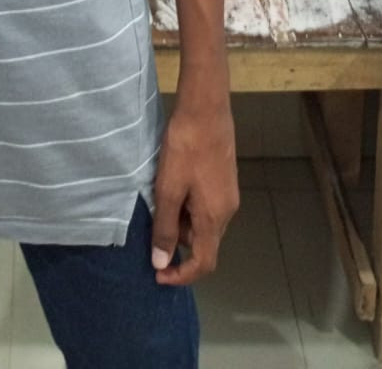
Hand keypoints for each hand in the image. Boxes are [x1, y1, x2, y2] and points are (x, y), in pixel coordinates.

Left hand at [150, 98, 238, 284]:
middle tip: (152, 221)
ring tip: (160, 196)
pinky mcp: (225, 178)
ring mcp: (228, 194)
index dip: (181, 275)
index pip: (204, 263)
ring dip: (181, 221)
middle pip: (203, 243)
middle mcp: (227, 211)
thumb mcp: (168, 189)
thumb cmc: (185, 148)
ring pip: (203, 223)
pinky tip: (173, 184)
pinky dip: (187, 205)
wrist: (206, 108)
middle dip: (177, 242)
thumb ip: (165, 227)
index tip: (158, 274)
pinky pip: (206, 206)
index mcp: (215, 217)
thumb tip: (162, 263)